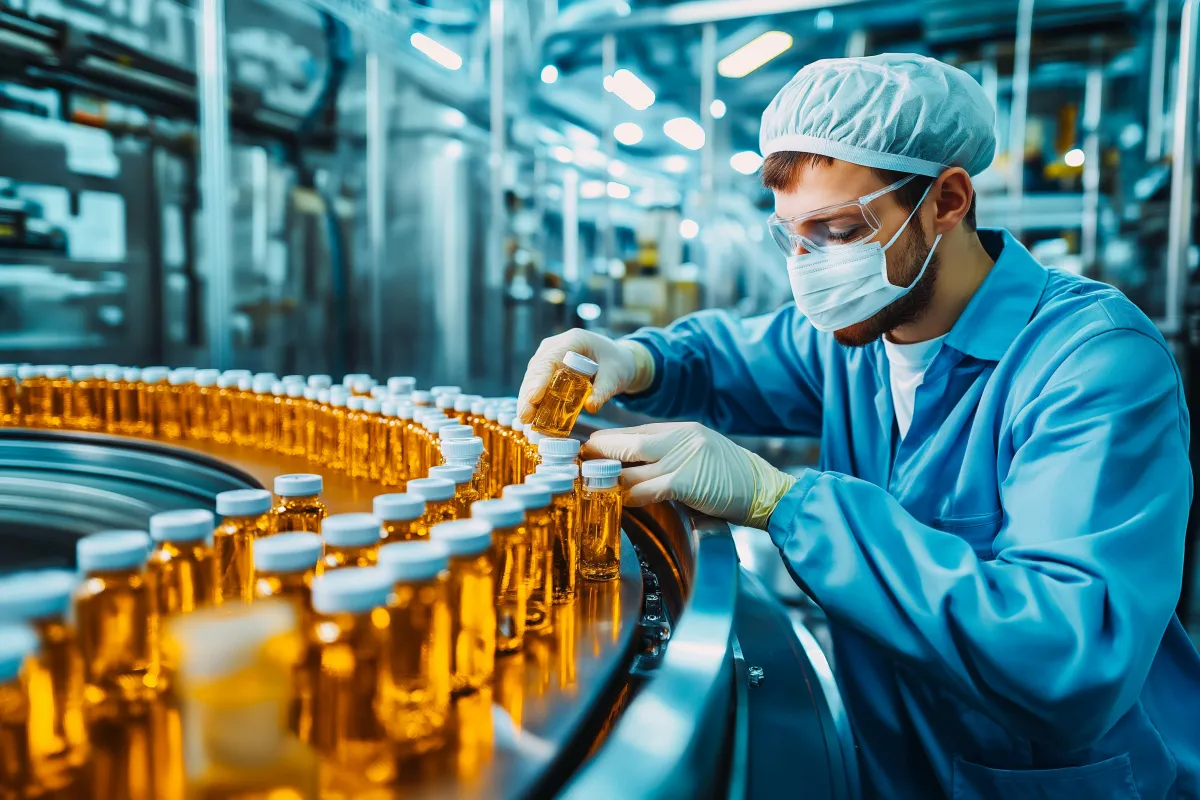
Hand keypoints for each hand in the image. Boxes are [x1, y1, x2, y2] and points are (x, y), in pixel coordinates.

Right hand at [517, 329, 654, 422]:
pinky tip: (530, 415)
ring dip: (527, 398)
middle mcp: (556, 345)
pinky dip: (533, 399)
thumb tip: (590, 407)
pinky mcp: (547, 367)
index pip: (551, 359)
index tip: (533, 398)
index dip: (540, 379)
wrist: (617, 360)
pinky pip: (537, 382)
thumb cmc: (617, 364)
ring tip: (525, 419)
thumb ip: (604, 391)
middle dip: (528, 394)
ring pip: (532, 376)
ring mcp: (549, 355)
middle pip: (537, 369)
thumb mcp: (615, 377)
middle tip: (524, 416)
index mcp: (574, 340)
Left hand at [583, 422, 797, 528]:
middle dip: (596, 455)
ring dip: (608, 481)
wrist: (768, 490)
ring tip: (590, 488)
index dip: (606, 443)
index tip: (586, 452)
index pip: (633, 432)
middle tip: (574, 466)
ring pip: (630, 468)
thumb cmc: (734, 479)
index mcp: (681, 430)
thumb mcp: (700, 455)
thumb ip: (670, 457)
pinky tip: (619, 502)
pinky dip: (630, 497)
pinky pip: (647, 489)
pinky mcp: (687, 481)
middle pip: (624, 443)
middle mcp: (679, 439)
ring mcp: (683, 458)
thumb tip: (635, 470)